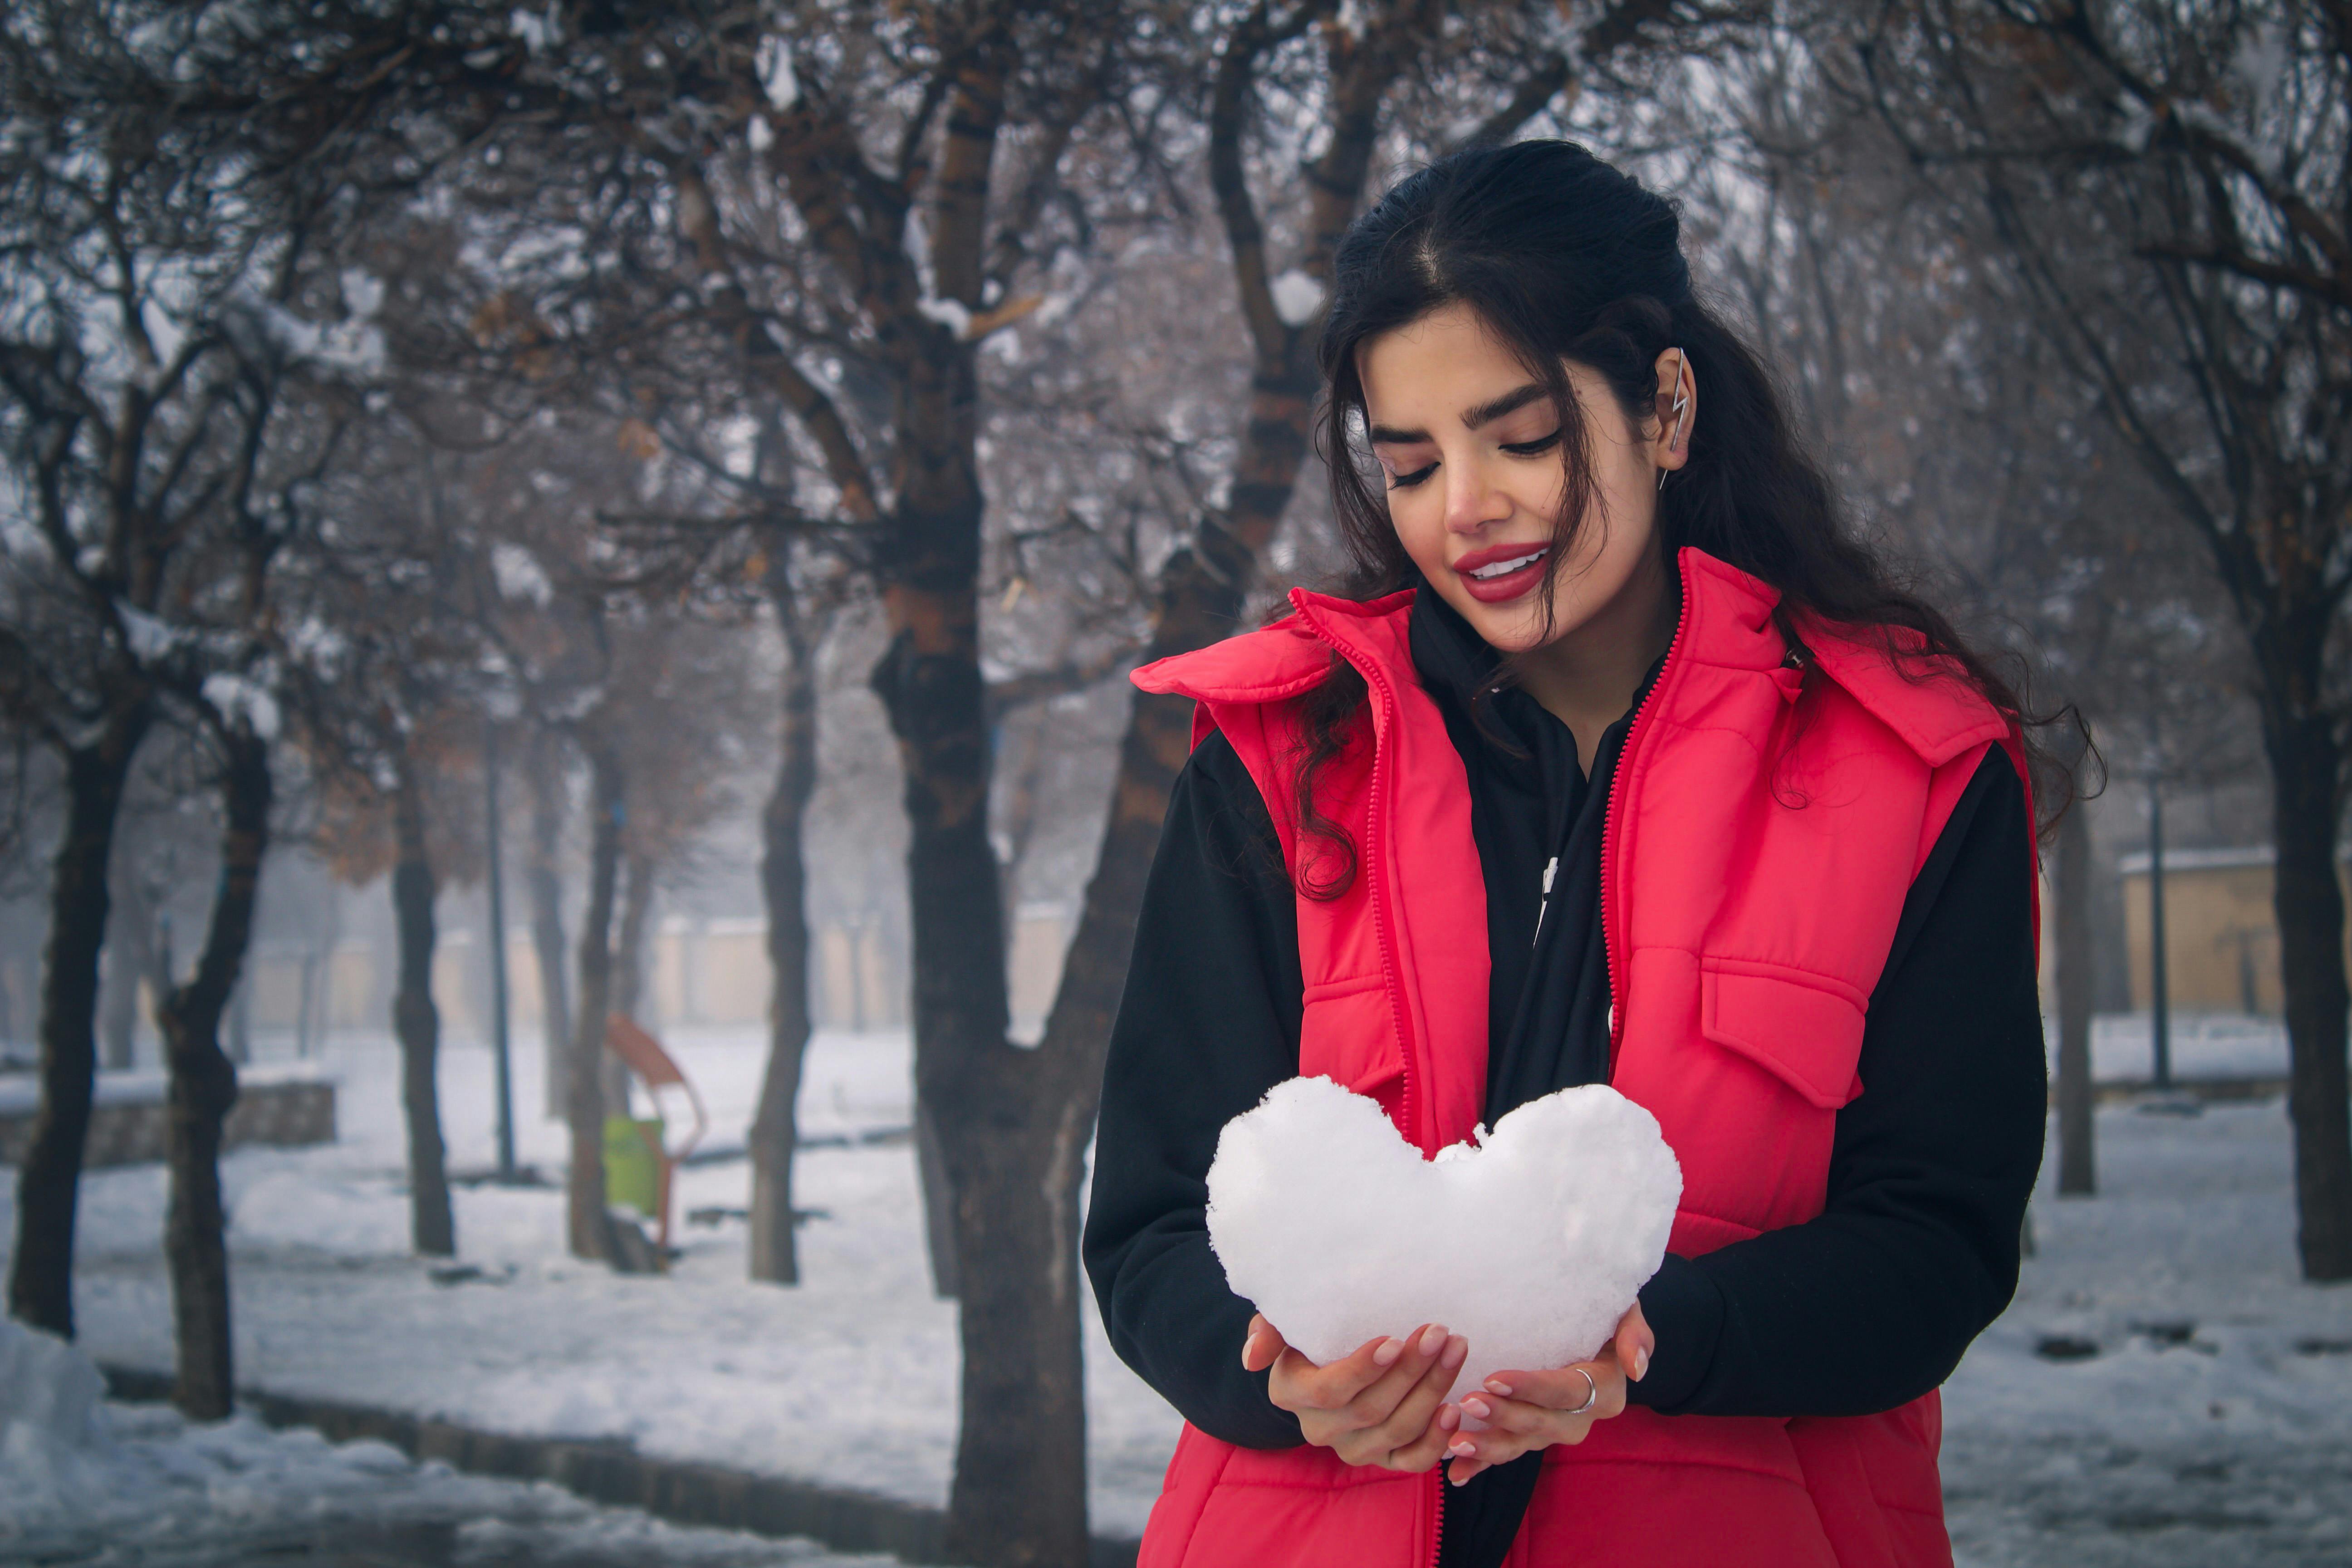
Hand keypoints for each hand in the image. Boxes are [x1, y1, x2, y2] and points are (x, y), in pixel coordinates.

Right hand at [1243, 1314, 1466, 1471]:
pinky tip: (1455, 1408)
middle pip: (1371, 1410)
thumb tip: (1253, 1357)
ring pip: (1396, 1431)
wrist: (1325, 1357)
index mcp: (1291, 1393)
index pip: (1329, 1390)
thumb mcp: (1283, 1321)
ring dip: (1432, 1392)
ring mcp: (1352, 1448)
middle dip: (1411, 1371)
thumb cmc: (1308, 1330)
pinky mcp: (1381, 1459)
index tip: (1395, 1339)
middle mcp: (1319, 1428)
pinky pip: (1411, 1462)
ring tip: (1456, 1352)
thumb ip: (1268, 1330)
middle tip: (1440, 1333)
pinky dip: (1437, 1440)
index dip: (1363, 1369)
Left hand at [1441, 1300, 1653, 1484]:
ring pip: (1522, 1444)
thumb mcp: (1625, 1311)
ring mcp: (1554, 1430)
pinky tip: (1455, 1473)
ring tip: (1455, 1443)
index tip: (1493, 1379)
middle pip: (1541, 1423)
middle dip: (1504, 1417)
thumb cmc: (1604, 1312)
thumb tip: (1637, 1368)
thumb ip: (1634, 1333)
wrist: (1590, 1326)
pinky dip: (1482, 1465)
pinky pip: (1508, 1451)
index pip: (1566, 1391)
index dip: (1531, 1388)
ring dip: (1489, 1447)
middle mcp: (1580, 1417)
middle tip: (1467, 1403)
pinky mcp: (1532, 1434)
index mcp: (1603, 1389)